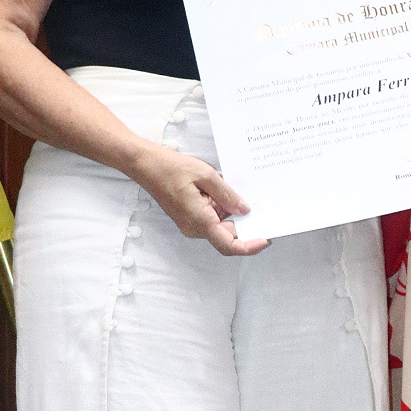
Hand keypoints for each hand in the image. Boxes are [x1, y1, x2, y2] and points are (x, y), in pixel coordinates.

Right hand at [139, 144, 268, 256]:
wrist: (144, 164)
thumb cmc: (170, 167)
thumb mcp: (206, 175)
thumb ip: (228, 195)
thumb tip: (245, 210)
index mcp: (199, 220)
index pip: (229, 245)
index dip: (250, 246)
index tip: (266, 239)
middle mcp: (194, 228)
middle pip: (227, 235)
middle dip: (244, 223)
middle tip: (260, 205)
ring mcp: (190, 224)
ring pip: (220, 226)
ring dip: (231, 212)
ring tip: (234, 189)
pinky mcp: (189, 217)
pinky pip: (211, 219)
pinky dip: (222, 208)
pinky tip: (223, 190)